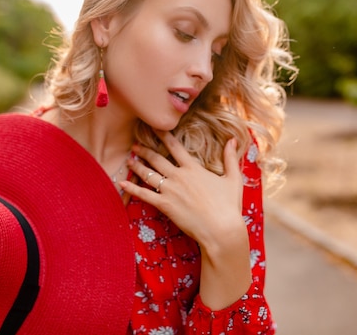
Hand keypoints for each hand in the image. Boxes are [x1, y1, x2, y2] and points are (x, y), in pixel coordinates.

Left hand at [121, 130, 243, 246]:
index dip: (163, 135)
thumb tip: (233, 140)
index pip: (175, 146)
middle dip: (145, 150)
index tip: (154, 127)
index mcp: (194, 168)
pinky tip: (122, 182)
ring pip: (148, 174)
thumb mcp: (234, 179)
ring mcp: (170, 190)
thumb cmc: (229, 206)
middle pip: (157, 159)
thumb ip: (231, 158)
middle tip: (135, 144)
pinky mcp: (165, 205)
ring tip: (129, 159)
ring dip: (137, 166)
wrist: (221, 229)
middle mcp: (179, 176)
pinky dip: (132, 188)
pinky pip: (144, 195)